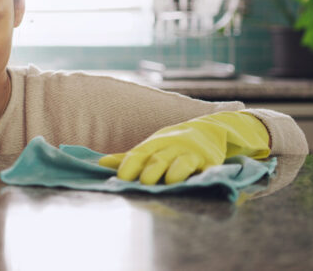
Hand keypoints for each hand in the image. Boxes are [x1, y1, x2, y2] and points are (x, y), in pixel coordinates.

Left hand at [98, 111, 269, 184]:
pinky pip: (206, 168)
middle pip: (160, 158)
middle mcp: (172, 147)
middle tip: (144, 182)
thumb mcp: (152, 147)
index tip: (121, 177)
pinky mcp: (210, 161)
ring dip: (175, 171)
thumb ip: (129, 158)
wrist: (208, 130)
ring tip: (169, 182)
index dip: (130, 164)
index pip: (139, 153)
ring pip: (182, 162)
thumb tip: (102, 163)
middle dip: (152, 169)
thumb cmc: (172, 145)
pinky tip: (197, 180)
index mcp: (155, 144)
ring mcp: (191, 153)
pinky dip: (202, 174)